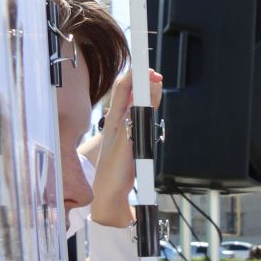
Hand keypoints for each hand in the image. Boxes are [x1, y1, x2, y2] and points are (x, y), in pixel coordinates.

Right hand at [85, 69, 162, 228]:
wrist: (109, 191)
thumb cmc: (120, 167)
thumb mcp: (130, 142)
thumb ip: (136, 125)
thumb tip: (143, 109)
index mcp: (116, 124)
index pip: (123, 96)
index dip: (132, 82)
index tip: (144, 71)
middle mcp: (115, 126)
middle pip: (123, 96)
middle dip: (136, 80)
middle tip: (149, 69)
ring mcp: (118, 134)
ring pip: (129, 106)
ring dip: (140, 90)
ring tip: (152, 77)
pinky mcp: (123, 144)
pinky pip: (132, 123)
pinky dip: (138, 109)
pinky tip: (143, 99)